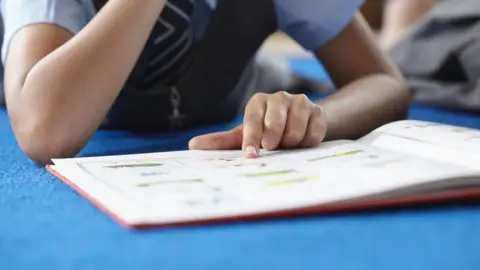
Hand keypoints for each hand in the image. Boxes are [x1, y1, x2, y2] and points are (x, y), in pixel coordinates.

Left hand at [188, 91, 327, 157]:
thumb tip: (192, 146)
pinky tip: (302, 143)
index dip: (251, 138)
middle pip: (275, 124)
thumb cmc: (266, 131)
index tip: (251, 154)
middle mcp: (279, 98)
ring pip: (295, 130)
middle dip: (273, 141)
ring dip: (290, 144)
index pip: (252, 119)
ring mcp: (301, 103)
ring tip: (287, 146)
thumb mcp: (244, 134)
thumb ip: (222, 141)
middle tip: (272, 148)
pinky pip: (314, 133)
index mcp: (258, 102)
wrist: (299, 123)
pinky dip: (307, 143)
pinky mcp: (319, 112)